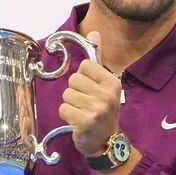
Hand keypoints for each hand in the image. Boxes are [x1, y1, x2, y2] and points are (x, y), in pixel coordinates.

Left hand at [58, 32, 121, 157]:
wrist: (107, 143)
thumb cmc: (103, 111)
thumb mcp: (104, 85)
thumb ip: (98, 59)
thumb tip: (94, 32)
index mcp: (112, 82)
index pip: (85, 65)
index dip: (83, 77)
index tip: (91, 89)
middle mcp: (107, 94)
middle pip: (73, 80)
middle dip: (75, 91)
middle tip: (85, 103)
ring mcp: (97, 109)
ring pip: (67, 94)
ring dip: (70, 104)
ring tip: (82, 112)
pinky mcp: (85, 122)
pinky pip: (63, 108)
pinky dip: (67, 115)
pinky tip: (78, 121)